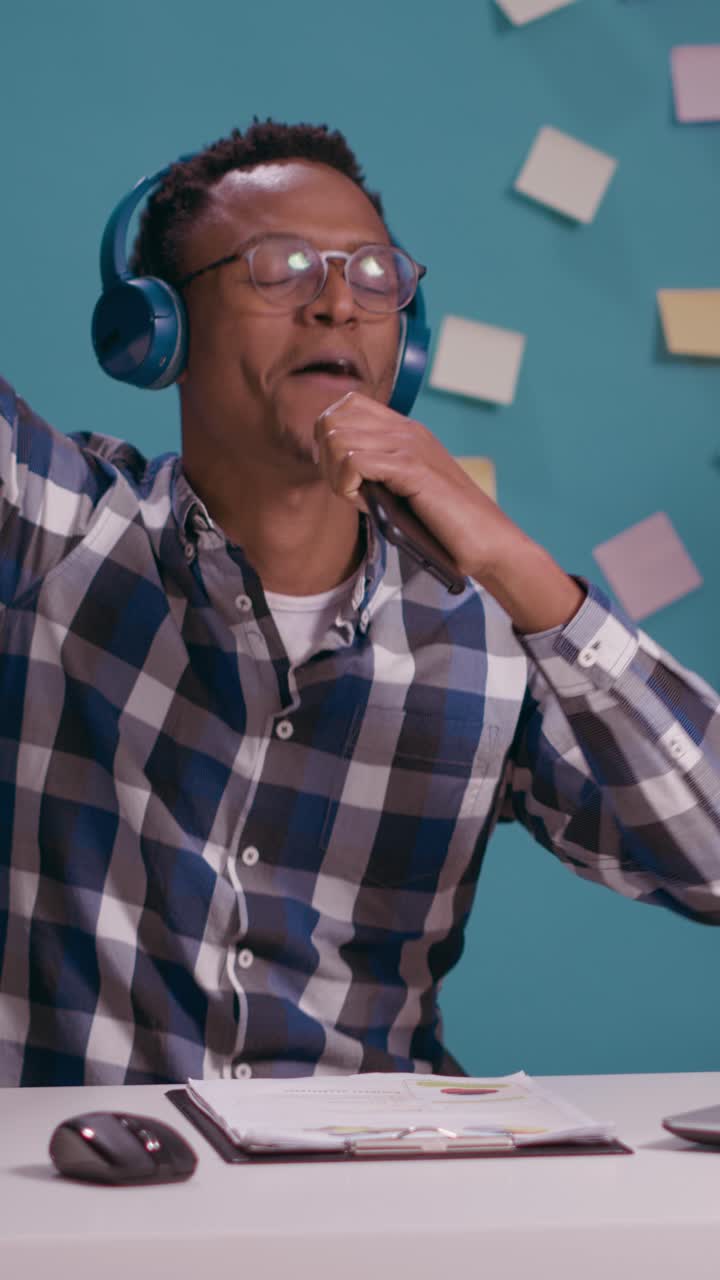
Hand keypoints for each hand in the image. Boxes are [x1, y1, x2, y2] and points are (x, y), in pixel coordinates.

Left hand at [314, 391, 585, 632]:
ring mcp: (410, 445)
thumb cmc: (446, 526)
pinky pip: (354, 461)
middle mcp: (406, 429)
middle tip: (350, 491)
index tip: (346, 475)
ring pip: (336, 438)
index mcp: (405, 430)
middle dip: (327, 461)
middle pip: (332, 420)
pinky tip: (367, 504)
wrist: (488, 542)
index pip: (345, 405)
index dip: (331, 440)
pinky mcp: (412, 468)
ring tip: (360, 499)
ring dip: (337, 476)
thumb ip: (377, 473)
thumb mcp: (404, 489)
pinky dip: (348, 486)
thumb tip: (338, 471)